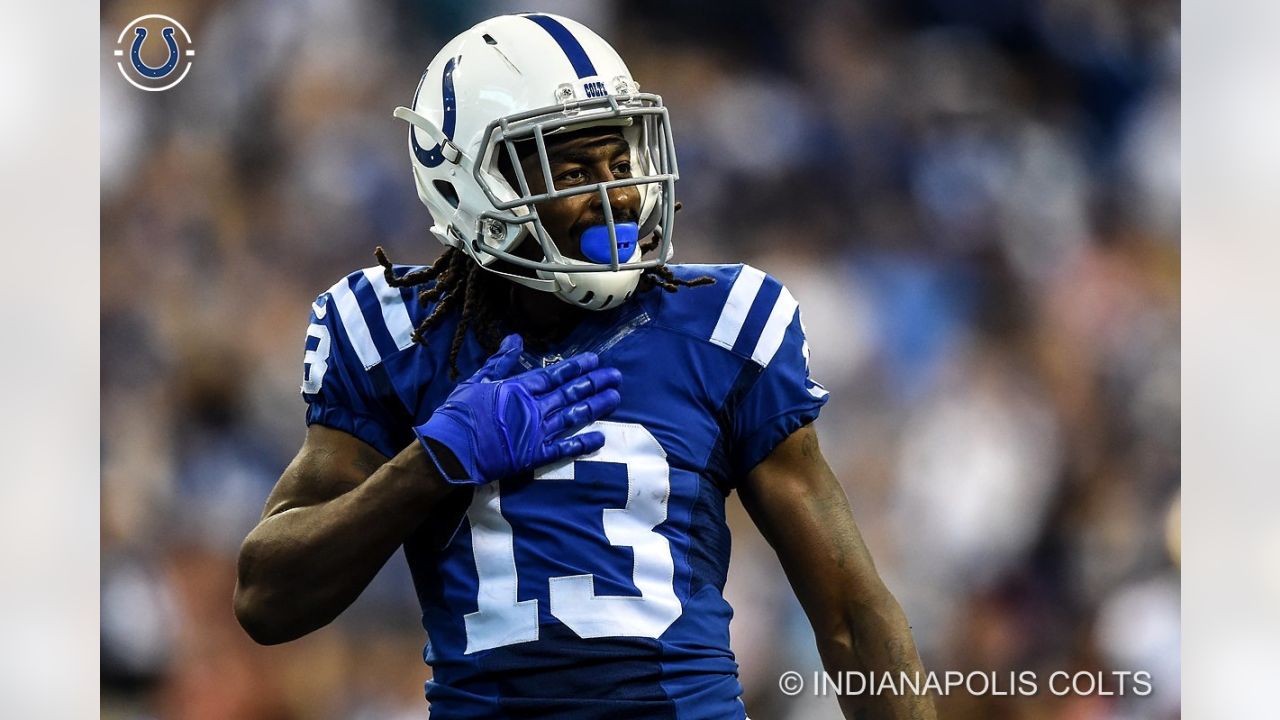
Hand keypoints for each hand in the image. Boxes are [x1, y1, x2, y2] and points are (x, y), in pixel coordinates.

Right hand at [413, 334, 621, 484]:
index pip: (555, 374)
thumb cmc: (459, 413)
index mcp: (519, 388)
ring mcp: (537, 432)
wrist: (451, 449)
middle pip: (571, 392)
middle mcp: (534, 408)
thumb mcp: (477, 381)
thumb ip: (500, 361)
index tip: (595, 360)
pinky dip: (583, 443)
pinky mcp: (535, 455)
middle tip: (616, 376)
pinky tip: (600, 437)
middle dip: (594, 382)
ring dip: (596, 406)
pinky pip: (565, 448)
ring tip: (615, 397)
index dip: (577, 367)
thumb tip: (516, 338)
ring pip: (573, 415)